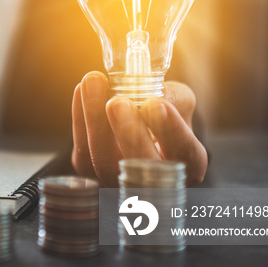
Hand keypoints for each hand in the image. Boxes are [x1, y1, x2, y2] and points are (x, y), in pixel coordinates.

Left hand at [71, 71, 207, 186]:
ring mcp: (119, 182)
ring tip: (93, 84)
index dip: (170, 130)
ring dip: (95, 121)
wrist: (136, 124)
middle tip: (117, 102)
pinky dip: (80, 120)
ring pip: (104, 161)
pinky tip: (81, 91)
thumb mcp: (178, 103)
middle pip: (140, 165)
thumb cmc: (162, 115)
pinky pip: (83, 153)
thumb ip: (174, 98)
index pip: (185, 152)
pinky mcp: (90, 174)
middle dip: (127, 132)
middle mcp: (155, 180)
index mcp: (187, 165)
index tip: (155, 103)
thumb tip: (156, 94)